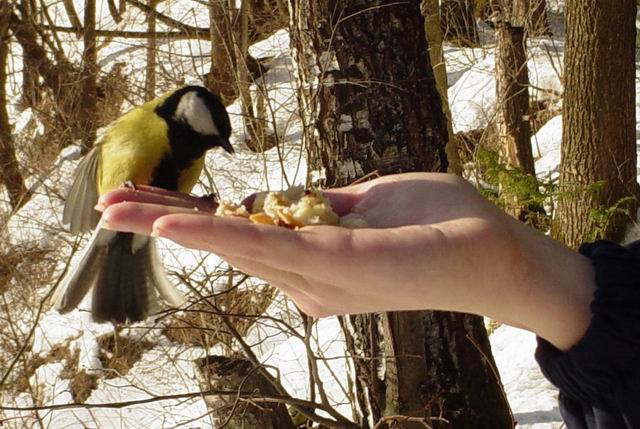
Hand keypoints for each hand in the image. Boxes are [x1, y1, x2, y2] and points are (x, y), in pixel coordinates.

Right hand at [99, 173, 594, 350]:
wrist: (493, 251)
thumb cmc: (435, 226)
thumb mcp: (368, 205)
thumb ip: (323, 206)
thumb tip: (286, 199)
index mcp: (313, 260)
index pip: (242, 236)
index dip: (196, 219)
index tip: (154, 203)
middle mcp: (307, 277)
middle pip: (226, 244)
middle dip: (165, 222)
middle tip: (109, 208)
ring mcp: (319, 274)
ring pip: (235, 244)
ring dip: (175, 223)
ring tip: (121, 209)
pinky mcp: (337, 263)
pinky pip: (269, 246)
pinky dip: (220, 233)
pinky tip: (178, 222)